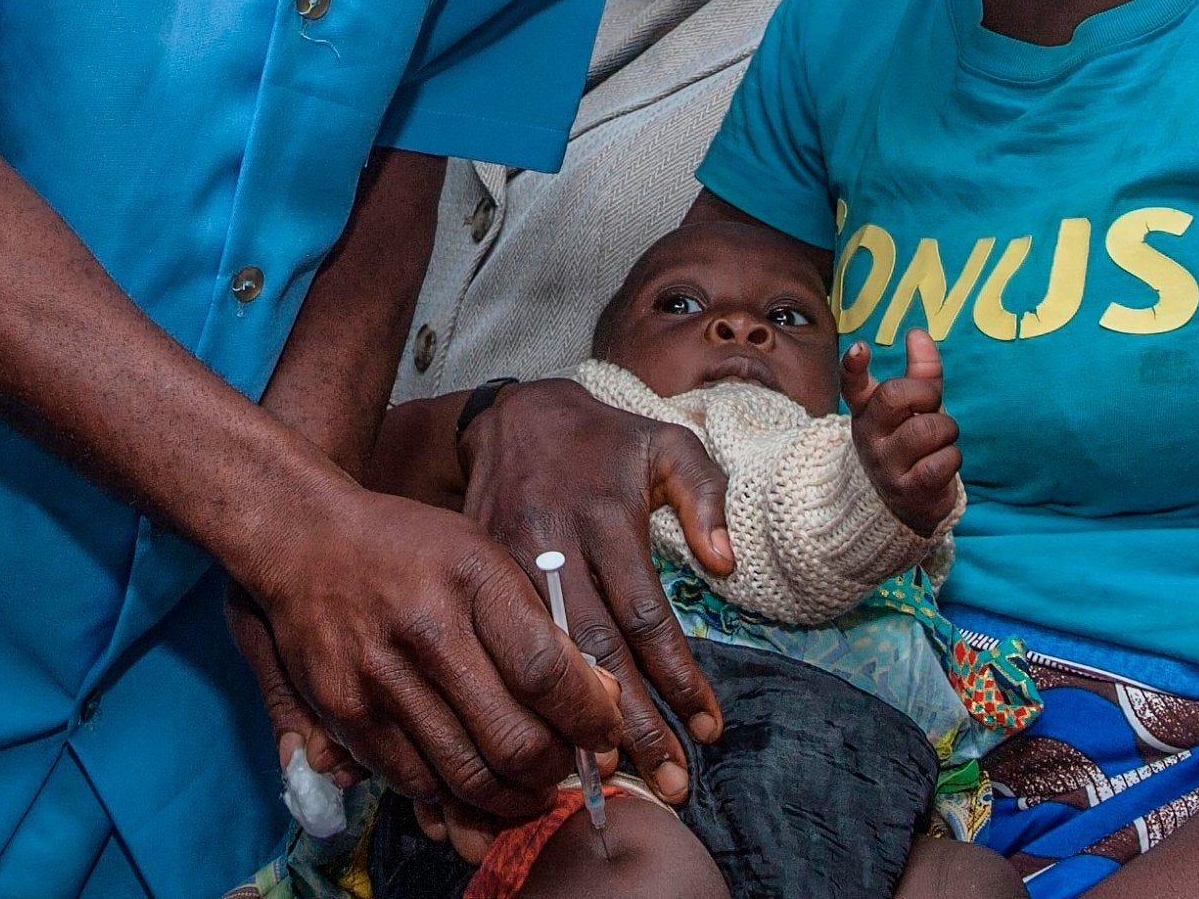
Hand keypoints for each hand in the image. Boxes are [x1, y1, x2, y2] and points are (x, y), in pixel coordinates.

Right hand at [229, 465, 619, 819]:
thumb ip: (541, 625)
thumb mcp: (486, 556)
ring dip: (510, 796)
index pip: (546, 671)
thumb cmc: (413, 547)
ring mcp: (380, 676)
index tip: (604, 731)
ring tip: (527, 787)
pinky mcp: (346, 712)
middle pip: (513, 737)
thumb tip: (600, 699)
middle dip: (554, 768)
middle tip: (564, 766)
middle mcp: (427, 628)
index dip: (588, 717)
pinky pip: (415, 781)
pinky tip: (473, 780)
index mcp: (474, 578)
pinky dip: (453, 794)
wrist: (307, 540)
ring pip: (467, 774)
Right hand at [458, 378, 730, 803]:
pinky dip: (522, 701)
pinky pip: (498, 651)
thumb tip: (725, 562)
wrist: (511, 415)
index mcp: (603, 515)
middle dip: (636, 724)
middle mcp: (551, 544)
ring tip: (616, 779)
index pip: (646, 613)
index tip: (708, 729)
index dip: (679, 676)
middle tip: (671, 781)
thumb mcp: (668, 443)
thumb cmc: (604, 439)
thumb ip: (705, 493)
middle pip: (597, 651)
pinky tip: (545, 741)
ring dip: (579, 725)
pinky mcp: (473, 579)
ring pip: (543, 661)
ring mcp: (504, 565)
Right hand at [845, 332, 960, 534]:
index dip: (854, 366)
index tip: (860, 348)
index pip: (852, 385)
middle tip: (932, 405)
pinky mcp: (908, 489)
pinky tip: (944, 462)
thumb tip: (918, 333)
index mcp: (866, 411)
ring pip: (926, 429)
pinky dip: (952, 457)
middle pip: (894, 396)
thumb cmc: (910, 445)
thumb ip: (919, 372)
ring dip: (946, 430)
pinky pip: (941, 462)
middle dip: (925, 394)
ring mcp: (886, 465)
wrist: (905, 505)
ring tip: (942, 439)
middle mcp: (869, 436)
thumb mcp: (913, 407)